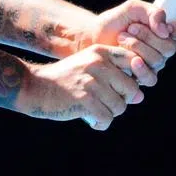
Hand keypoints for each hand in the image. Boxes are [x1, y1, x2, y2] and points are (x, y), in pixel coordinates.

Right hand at [18, 44, 147, 130]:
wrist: (36, 87)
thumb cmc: (67, 79)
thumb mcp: (89, 66)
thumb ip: (115, 75)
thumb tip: (140, 96)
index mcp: (101, 52)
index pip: (134, 61)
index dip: (133, 78)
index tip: (120, 87)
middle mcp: (98, 64)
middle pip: (132, 88)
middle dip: (122, 100)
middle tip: (105, 103)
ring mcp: (91, 81)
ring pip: (120, 106)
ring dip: (110, 113)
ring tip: (96, 111)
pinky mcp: (84, 100)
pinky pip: (107, 118)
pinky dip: (101, 123)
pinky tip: (91, 120)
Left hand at [83, 0, 175, 78]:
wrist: (93, 37)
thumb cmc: (114, 22)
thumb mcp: (133, 9)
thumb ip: (152, 12)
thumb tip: (165, 29)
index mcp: (165, 30)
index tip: (170, 27)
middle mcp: (163, 48)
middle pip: (170, 47)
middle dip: (149, 36)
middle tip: (131, 29)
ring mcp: (154, 64)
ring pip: (159, 61)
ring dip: (139, 47)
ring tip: (122, 39)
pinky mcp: (141, 77)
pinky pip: (150, 77)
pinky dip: (139, 66)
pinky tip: (130, 59)